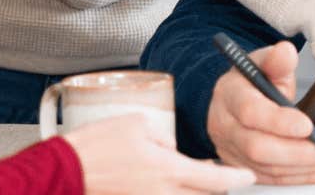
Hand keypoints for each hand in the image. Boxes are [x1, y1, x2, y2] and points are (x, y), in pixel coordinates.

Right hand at [59, 112, 254, 193]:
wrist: (67, 170)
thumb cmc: (98, 145)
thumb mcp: (139, 125)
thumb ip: (165, 139)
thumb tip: (172, 150)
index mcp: (168, 170)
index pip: (215, 180)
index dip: (236, 178)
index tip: (248, 176)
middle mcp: (163, 193)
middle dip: (217, 187)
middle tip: (224, 175)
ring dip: (196, 190)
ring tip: (199, 176)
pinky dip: (176, 191)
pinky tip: (171, 180)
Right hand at [207, 41, 314, 184]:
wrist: (239, 98)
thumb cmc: (255, 80)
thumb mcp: (267, 62)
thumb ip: (278, 59)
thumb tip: (285, 52)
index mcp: (229, 94)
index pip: (250, 111)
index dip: (279, 121)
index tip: (308, 126)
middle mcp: (224, 126)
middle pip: (259, 148)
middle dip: (301, 152)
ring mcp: (231, 151)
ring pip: (269, 169)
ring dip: (308, 167)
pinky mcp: (243, 168)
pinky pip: (273, 179)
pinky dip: (302, 176)